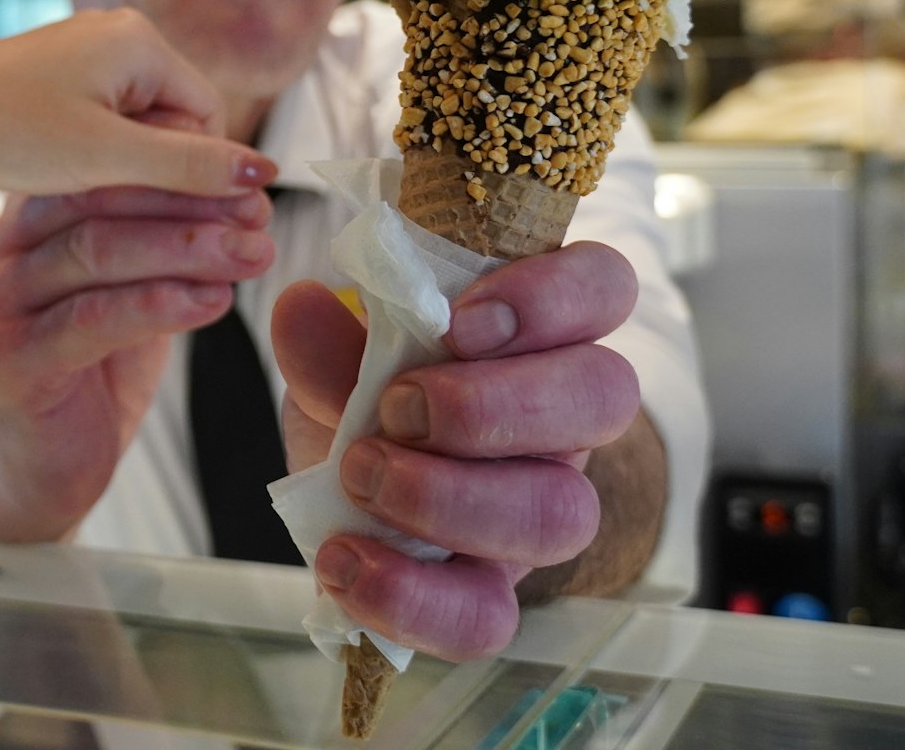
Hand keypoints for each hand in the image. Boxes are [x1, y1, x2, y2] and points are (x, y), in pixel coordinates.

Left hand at [0, 9, 275, 197]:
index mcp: (140, 40)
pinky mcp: (53, 79)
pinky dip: (91, 159)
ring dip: (122, 171)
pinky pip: (99, 124)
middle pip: (175, 122)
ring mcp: (82, 56)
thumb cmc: (5, 131)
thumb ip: (189, 167)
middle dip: (157, 172)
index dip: (197, 174)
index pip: (208, 117)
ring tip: (85, 198)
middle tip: (127, 217)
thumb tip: (264, 176)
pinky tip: (62, 185)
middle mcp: (117, 34)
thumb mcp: (107, 158)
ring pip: (135, 129)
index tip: (180, 220)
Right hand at [0, 185, 277, 541]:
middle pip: (98, 198)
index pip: (100, 162)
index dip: (176, 159)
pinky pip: (90, 320)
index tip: (247, 171)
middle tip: (257, 211)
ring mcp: (2, 304)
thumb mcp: (132, 285)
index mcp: (31, 215)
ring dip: (186, 248)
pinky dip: (157, 305)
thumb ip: (165, 236)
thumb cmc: (95, 366)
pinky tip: (212, 302)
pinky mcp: (13, 361)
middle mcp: (5, 248)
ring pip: (96, 251)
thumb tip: (245, 187)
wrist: (47, 465)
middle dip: (188, 199)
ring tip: (252, 253)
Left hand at [273, 243, 644, 660]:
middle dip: (491, 404)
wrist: (347, 492)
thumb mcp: (339, 356)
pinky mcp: (493, 591)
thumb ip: (326, 339)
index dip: (548, 298)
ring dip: (450, 497)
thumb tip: (301, 306)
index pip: (602, 286)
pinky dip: (410, 596)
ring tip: (360, 474)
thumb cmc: (368, 397)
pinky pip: (488, 618)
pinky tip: (343, 559)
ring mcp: (539, 510)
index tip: (457, 321)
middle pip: (603, 397)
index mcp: (540, 334)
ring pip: (560, 513)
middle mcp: (562, 420)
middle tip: (395, 407)